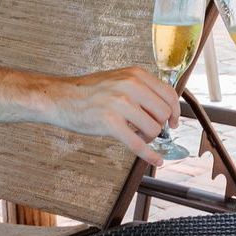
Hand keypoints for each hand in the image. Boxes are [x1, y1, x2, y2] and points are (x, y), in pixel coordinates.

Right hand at [46, 66, 178, 164]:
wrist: (60, 97)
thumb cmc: (89, 91)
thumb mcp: (119, 79)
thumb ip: (141, 89)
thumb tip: (165, 107)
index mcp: (135, 74)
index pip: (169, 94)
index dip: (175, 111)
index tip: (174, 122)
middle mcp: (130, 85)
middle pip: (164, 113)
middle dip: (160, 126)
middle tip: (149, 131)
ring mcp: (119, 103)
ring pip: (153, 129)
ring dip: (149, 138)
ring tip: (136, 135)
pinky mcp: (109, 122)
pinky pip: (137, 143)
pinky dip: (149, 155)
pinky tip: (156, 160)